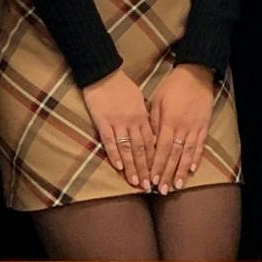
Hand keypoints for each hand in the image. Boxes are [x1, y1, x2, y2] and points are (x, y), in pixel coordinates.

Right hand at [82, 70, 154, 189]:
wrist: (104, 74)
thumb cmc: (122, 87)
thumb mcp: (139, 100)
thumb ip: (144, 117)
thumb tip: (151, 133)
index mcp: (142, 116)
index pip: (151, 142)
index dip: (154, 160)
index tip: (158, 174)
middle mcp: (132, 122)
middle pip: (141, 149)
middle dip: (145, 169)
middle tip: (150, 186)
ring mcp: (117, 123)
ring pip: (127, 149)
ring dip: (132, 167)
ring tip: (136, 182)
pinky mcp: (102, 122)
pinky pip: (110, 141)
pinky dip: (115, 155)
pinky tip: (119, 168)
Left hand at [147, 63, 214, 193]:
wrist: (195, 74)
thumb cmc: (172, 86)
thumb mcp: (156, 100)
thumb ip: (153, 122)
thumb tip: (149, 142)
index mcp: (168, 122)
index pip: (161, 149)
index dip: (157, 166)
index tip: (152, 180)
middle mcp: (182, 128)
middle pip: (173, 156)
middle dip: (167, 174)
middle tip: (163, 191)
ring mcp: (194, 128)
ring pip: (187, 154)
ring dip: (181, 171)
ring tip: (177, 186)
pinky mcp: (204, 125)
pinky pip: (200, 145)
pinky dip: (196, 158)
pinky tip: (192, 170)